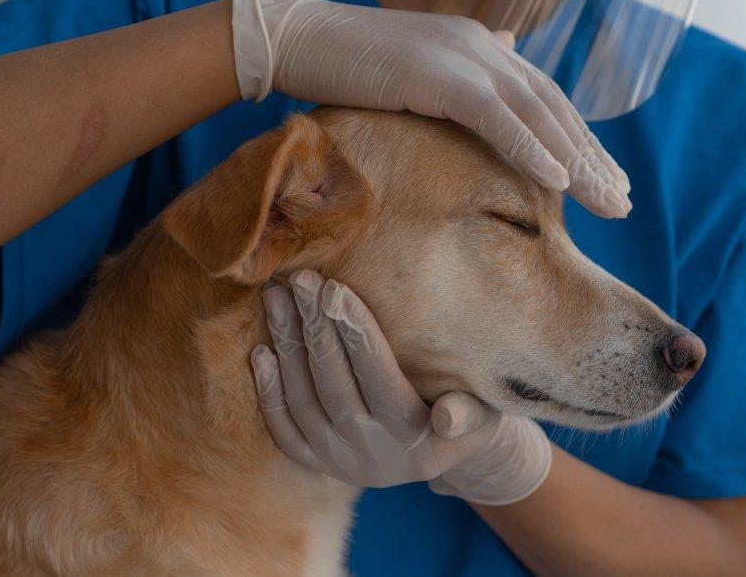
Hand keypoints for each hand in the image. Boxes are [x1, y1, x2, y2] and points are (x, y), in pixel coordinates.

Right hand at [230, 0, 630, 217]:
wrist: (297, 39)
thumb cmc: (346, 64)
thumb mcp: (416, 69)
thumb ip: (461, 74)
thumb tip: (506, 54)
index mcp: (481, 46)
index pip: (544, 98)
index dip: (578, 140)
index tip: (603, 179)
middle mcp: (484, 46)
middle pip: (554, 108)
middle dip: (592, 158)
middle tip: (622, 202)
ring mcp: (465, 58)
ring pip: (539, 115)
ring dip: (578, 162)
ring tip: (609, 203)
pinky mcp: (442, 76)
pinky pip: (499, 120)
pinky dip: (534, 150)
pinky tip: (562, 183)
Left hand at [250, 269, 552, 504]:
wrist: (445, 457)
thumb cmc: (470, 418)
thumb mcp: (484, 417)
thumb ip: (468, 414)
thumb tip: (449, 416)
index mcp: (415, 439)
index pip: (379, 378)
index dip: (356, 333)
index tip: (335, 289)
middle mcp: (372, 455)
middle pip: (334, 385)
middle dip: (316, 327)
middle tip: (300, 280)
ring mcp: (340, 463)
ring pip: (303, 401)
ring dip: (288, 347)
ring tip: (277, 298)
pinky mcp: (318, 465)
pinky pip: (285, 430)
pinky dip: (270, 392)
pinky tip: (261, 351)